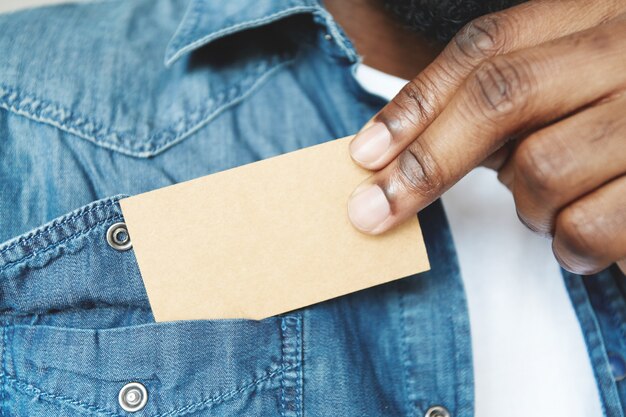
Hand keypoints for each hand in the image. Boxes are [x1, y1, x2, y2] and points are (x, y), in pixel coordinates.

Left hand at [347, 0, 625, 274]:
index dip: (415, 103)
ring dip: (528, 206)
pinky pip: (588, 225)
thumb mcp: (583, 76)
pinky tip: (584, 239)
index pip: (486, 49)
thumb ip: (514, 95)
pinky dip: (571, 246)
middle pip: (499, 97)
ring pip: (541, 170)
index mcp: (598, 14)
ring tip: (554, 205)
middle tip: (374, 212)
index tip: (364, 156)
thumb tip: (411, 144)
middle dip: (427, 162)